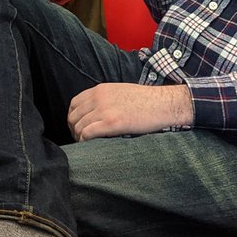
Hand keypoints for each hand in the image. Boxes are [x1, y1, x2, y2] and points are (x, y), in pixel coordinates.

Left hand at [67, 83, 192, 140]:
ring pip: (78, 126)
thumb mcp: (120, 92)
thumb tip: (95, 113)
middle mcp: (98, 98)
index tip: (78, 128)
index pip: (74, 103)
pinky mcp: (111, 123)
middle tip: (81, 140)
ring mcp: (104, 110)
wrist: (162, 103)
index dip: (73, 117)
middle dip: (74, 130)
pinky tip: (91, 147)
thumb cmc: (146, 101)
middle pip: (73, 116)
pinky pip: (87, 133)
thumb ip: (105, 99)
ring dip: (79, 138)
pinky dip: (85, 142)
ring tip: (86, 146)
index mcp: (100, 90)